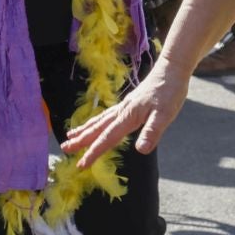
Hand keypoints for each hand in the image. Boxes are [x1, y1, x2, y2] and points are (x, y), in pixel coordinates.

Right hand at [60, 64, 189, 168]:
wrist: (170, 70)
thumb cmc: (169, 92)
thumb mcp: (165, 114)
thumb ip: (152, 132)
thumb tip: (140, 151)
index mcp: (128, 117)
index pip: (106, 138)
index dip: (93, 152)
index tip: (81, 164)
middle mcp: (121, 112)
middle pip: (97, 129)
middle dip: (80, 140)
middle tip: (64, 148)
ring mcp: (123, 107)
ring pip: (99, 121)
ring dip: (84, 130)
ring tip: (70, 136)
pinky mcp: (128, 104)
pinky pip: (106, 116)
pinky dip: (95, 122)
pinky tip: (95, 123)